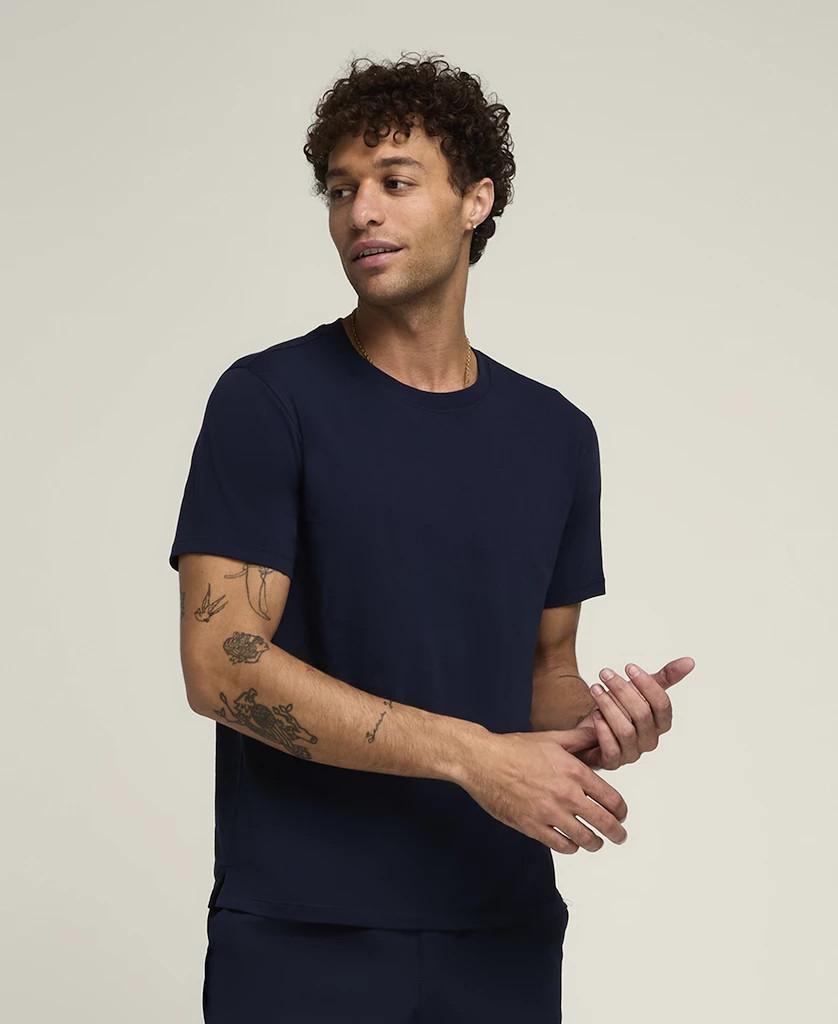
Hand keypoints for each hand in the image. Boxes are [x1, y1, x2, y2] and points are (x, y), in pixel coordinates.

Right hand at [460, 726, 629, 854]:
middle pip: (605, 823)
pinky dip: (571, 847)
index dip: (621, 810)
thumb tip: (598, 732)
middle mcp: (566, 794)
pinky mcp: (533, 826)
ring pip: (586, 839)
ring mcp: (550, 813)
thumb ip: (579, 739)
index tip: (621, 814)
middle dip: (616, 833)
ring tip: (596, 842)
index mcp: (575, 771)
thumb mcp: (551, 738)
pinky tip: (571, 843)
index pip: (612, 799)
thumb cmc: (514, 748)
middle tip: (619, 836)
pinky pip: (562, 845)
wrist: (483, 761)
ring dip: (595, 843)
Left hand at [574, 656, 694, 769]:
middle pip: (642, 715)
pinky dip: (603, 730)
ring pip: (626, 730)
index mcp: (660, 724)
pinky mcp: (612, 762)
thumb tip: (689, 662)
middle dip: (622, 690)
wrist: (591, 732)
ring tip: (595, 689)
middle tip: (605, 673)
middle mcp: (649, 740)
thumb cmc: (620, 711)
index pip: (662, 705)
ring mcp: (632, 753)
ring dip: (608, 706)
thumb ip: (664, 678)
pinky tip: (595, 715)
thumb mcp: (640, 691)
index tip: (629, 667)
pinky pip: (611, 749)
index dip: (647, 684)